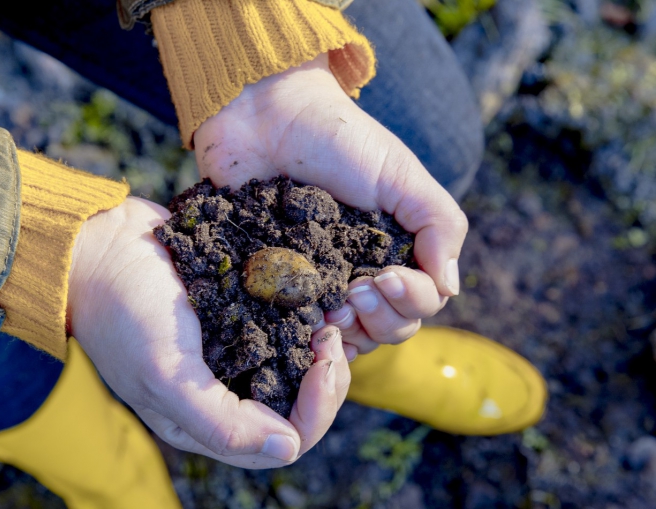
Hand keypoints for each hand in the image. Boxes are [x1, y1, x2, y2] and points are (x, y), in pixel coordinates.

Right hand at [67, 197, 350, 467]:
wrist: (97, 242)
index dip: (315, 409)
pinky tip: (317, 296)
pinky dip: (307, 317)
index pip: (283, 441)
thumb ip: (220, 423)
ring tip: (327, 314)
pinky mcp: (235, 313)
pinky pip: (284, 328)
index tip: (322, 358)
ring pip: (297, 368)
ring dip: (320, 347)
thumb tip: (287, 449)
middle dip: (326, 379)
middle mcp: (222, 392)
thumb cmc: (123, 309)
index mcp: (202, 420)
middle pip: (299, 408)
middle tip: (330, 334)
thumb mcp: (164, 374)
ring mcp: (230, 351)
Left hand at [194, 53, 467, 358]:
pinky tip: (299, 324)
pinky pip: (289, 327)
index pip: (419, 304)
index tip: (386, 277)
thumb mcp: (401, 175)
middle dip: (380, 320)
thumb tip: (449, 289)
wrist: (266, 115)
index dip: (410, 301)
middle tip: (355, 291)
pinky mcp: (272, 283)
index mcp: (393, 252)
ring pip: (344, 337)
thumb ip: (438, 225)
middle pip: (386, 330)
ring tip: (329, 311)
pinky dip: (300, 335)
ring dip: (346, 334)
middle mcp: (357, 274)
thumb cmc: (339, 138)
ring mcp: (313, 283)